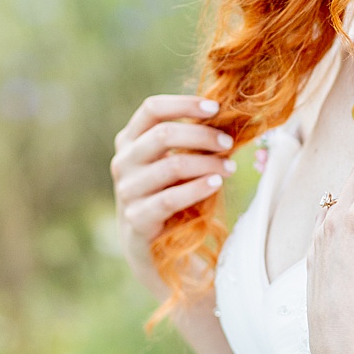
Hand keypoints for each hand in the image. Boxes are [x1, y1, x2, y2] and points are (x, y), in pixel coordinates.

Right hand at [111, 94, 235, 299]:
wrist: (154, 250)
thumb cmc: (171, 197)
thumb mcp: (175, 164)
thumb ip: (188, 141)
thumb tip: (225, 115)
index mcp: (129, 141)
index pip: (151, 109)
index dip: (184, 104)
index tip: (215, 108)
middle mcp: (123, 162)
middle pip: (162, 134)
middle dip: (202, 136)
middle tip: (229, 144)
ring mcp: (126, 191)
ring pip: (171, 166)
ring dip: (207, 164)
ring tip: (230, 168)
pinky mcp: (136, 219)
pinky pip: (170, 199)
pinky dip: (197, 189)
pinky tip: (216, 184)